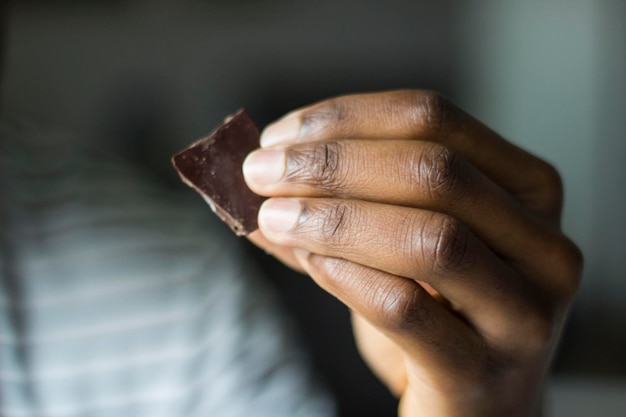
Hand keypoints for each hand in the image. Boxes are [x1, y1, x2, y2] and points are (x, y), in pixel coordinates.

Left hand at [243, 91, 581, 416]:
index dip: (346, 119)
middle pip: (436, 172)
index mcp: (527, 190)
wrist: (472, 405)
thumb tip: (262, 173)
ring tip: (273, 219)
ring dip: (334, 219)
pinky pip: (404, 309)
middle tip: (261, 173)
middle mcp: (543, 245)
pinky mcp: (485, 374)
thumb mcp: (400, 244)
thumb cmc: (437, 313)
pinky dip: (343, 276)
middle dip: (332, 163)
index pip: (435, 119)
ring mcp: (524, 313)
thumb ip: (342, 205)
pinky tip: (308, 262)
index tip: (278, 136)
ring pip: (430, 238)